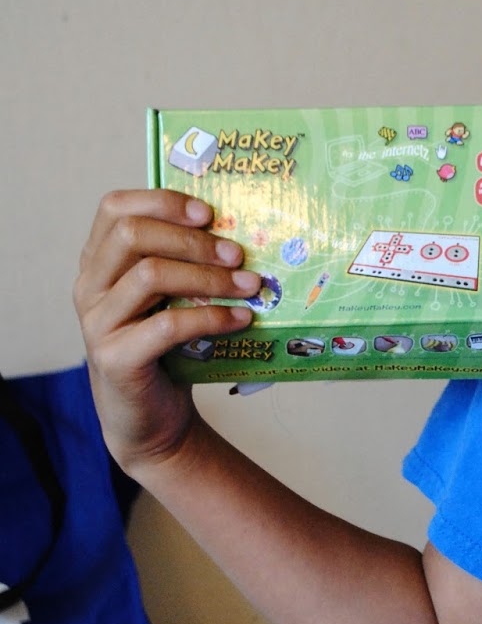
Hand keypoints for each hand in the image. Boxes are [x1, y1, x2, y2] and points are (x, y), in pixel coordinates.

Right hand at [73, 190, 260, 477]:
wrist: (150, 421)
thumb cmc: (166, 351)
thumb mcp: (169, 298)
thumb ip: (183, 264)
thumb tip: (239, 231)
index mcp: (98, 262)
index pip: (115, 208)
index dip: (162, 202)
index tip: (209, 213)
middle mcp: (89, 287)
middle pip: (131, 235)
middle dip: (192, 239)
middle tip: (238, 254)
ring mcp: (97, 323)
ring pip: (150, 275)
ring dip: (209, 277)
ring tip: (249, 286)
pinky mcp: (115, 358)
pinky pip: (167, 325)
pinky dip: (212, 318)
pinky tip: (242, 320)